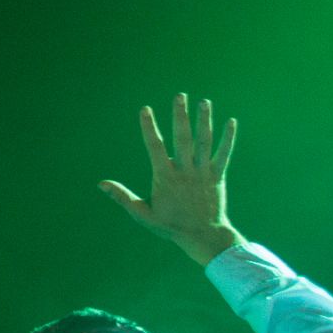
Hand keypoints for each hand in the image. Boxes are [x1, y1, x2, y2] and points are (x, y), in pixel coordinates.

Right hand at [100, 93, 245, 265]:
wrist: (204, 236)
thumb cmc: (170, 226)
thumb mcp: (143, 214)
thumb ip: (123, 197)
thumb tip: (101, 184)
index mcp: (166, 178)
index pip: (155, 147)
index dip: (149, 128)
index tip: (145, 110)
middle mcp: (186, 171)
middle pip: (183, 138)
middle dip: (181, 116)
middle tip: (180, 96)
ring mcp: (203, 172)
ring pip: (204, 142)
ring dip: (204, 121)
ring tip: (204, 101)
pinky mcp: (218, 176)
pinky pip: (224, 154)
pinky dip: (228, 138)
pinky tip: (231, 122)